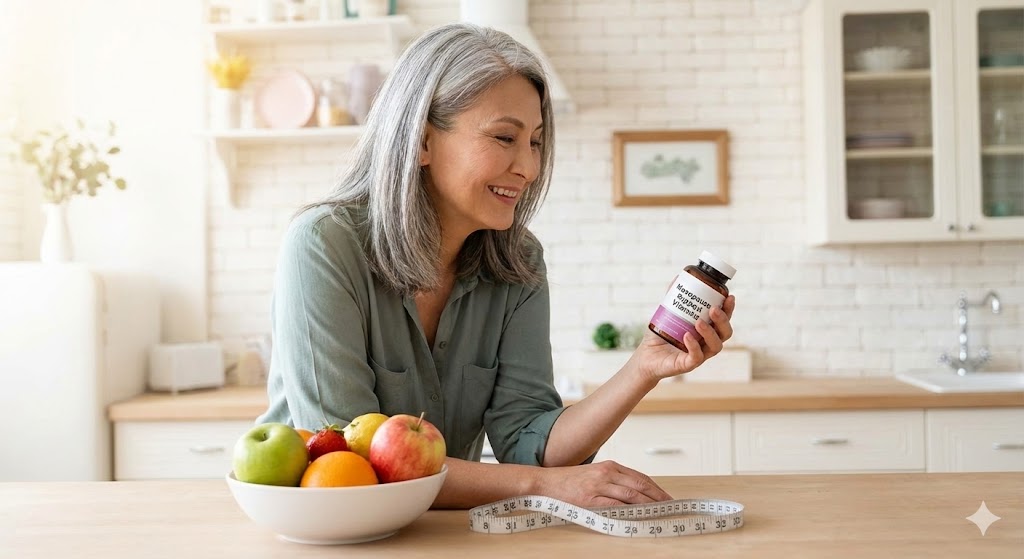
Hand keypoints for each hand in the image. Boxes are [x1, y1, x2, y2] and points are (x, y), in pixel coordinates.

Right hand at [536, 461, 672, 507]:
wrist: (545, 483)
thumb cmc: (568, 482)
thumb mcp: (594, 475)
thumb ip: (612, 481)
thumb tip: (633, 495)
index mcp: (610, 466)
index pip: (640, 477)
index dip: (656, 488)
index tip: (666, 497)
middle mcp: (607, 473)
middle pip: (640, 485)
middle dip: (658, 496)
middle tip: (671, 506)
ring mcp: (599, 485)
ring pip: (631, 494)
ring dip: (648, 504)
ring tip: (660, 512)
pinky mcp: (591, 498)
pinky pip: (615, 504)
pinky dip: (629, 510)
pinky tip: (638, 515)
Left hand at [634, 295, 735, 381]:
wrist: (645, 356)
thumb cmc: (660, 336)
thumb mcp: (667, 314)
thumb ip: (674, 298)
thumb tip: (678, 278)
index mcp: (706, 330)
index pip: (723, 320)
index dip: (729, 309)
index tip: (729, 296)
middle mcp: (706, 343)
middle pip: (725, 333)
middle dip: (723, 320)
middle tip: (713, 309)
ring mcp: (699, 355)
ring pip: (716, 346)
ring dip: (710, 333)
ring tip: (699, 322)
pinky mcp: (687, 365)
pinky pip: (697, 357)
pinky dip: (694, 346)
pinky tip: (687, 336)